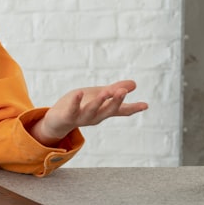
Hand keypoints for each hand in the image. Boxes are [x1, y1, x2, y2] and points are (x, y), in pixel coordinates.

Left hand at [30, 79, 147, 144]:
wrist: (58, 120)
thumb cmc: (80, 106)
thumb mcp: (98, 96)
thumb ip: (114, 91)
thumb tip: (135, 84)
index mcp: (104, 111)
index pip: (121, 110)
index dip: (133, 108)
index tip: (145, 105)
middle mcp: (95, 116)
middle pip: (108, 110)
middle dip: (116, 101)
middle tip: (123, 91)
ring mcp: (82, 117)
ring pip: (92, 111)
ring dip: (99, 102)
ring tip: (106, 91)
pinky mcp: (69, 116)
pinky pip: (72, 109)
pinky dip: (76, 101)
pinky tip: (79, 92)